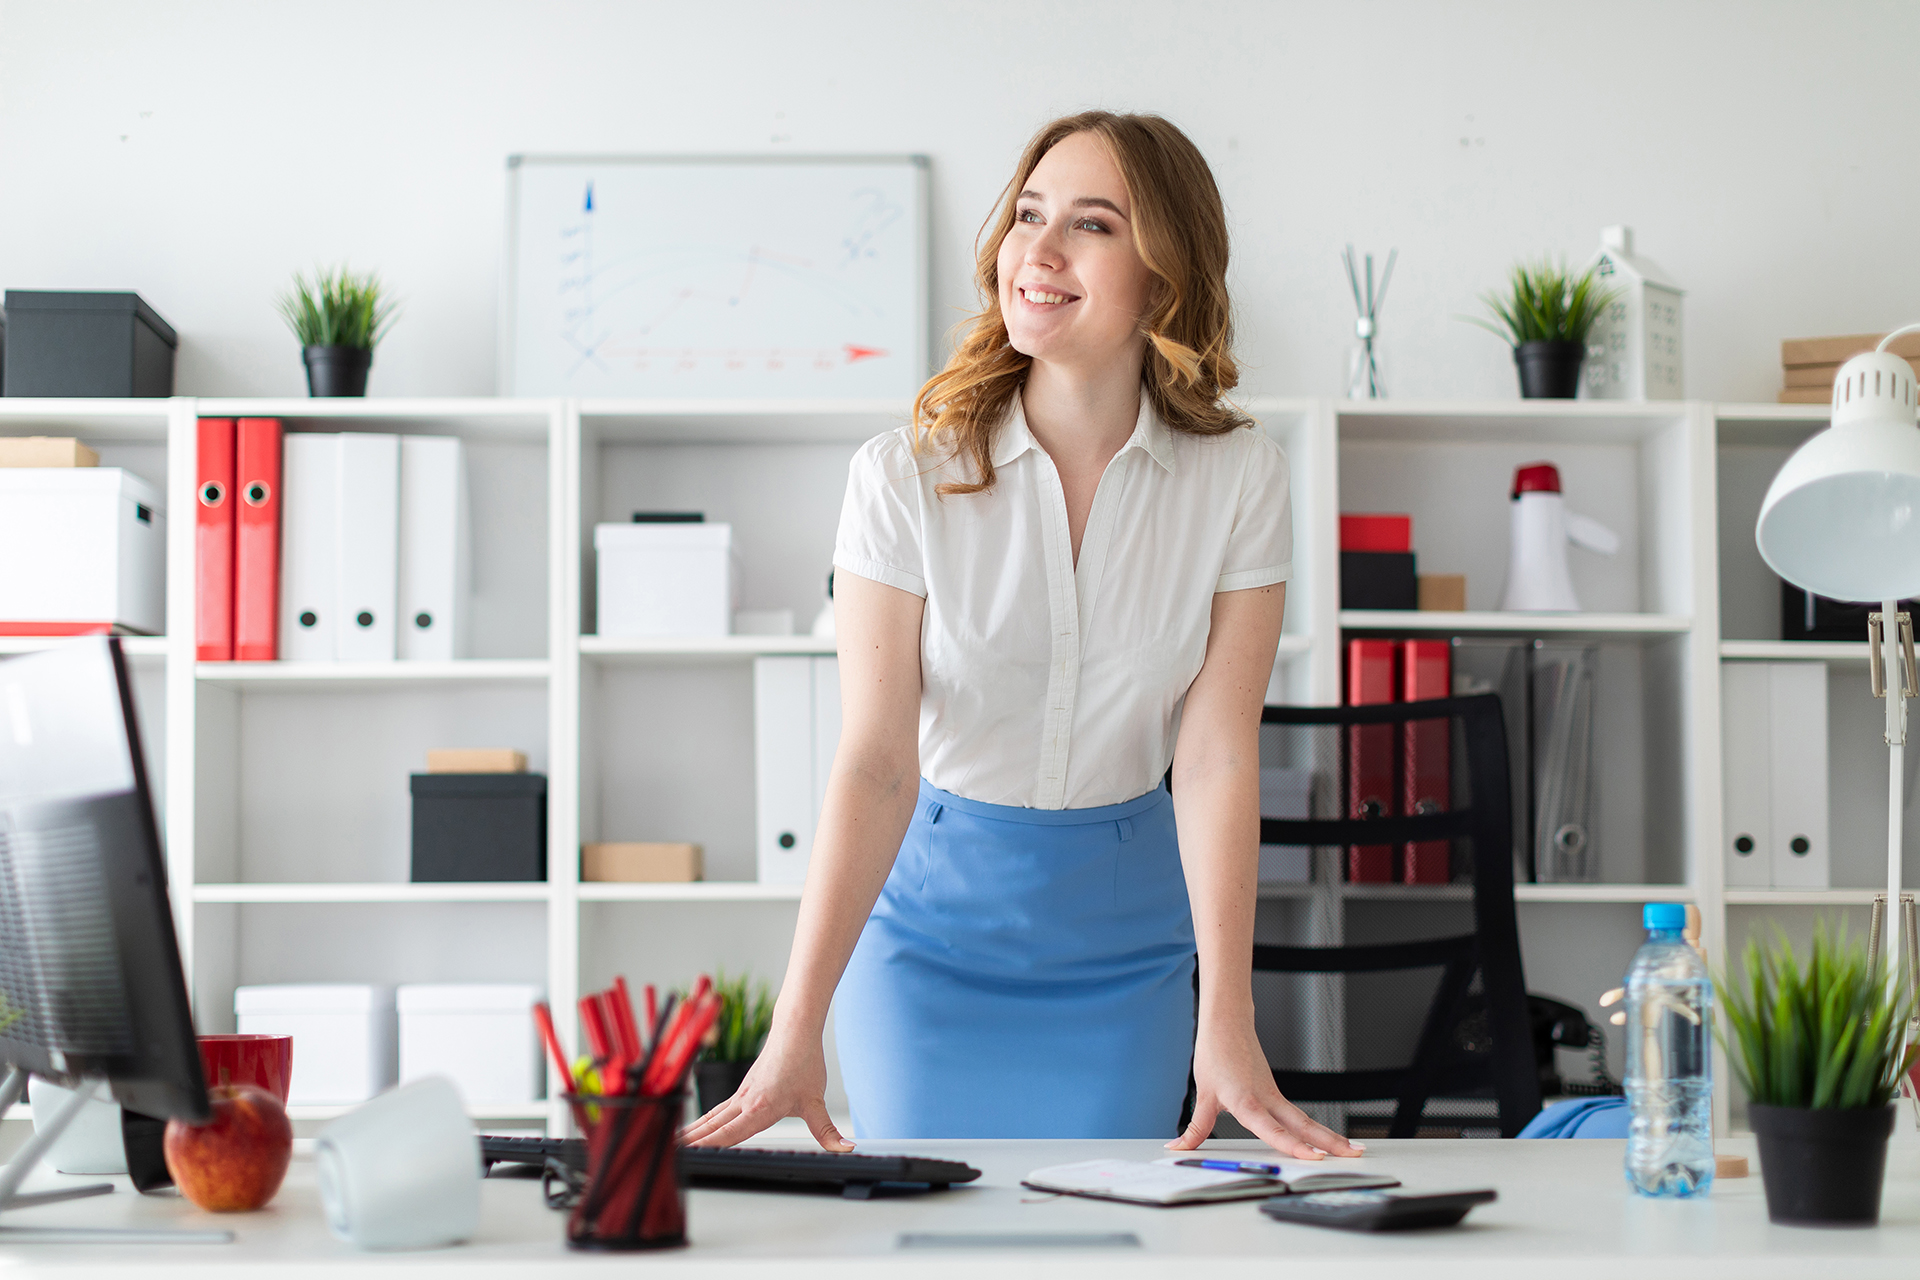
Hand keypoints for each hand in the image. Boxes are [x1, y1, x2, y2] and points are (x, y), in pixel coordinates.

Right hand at [678, 1019, 851, 1151]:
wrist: (795, 1029)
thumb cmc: (804, 1060)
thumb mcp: (816, 1101)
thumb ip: (827, 1130)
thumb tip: (844, 1148)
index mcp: (760, 1108)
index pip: (729, 1134)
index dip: (709, 1147)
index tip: (690, 1157)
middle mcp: (746, 1102)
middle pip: (713, 1127)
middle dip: (692, 1143)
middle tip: (670, 1156)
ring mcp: (742, 1094)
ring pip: (713, 1117)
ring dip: (694, 1132)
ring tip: (674, 1144)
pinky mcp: (744, 1088)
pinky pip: (720, 1109)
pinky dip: (706, 1120)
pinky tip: (699, 1127)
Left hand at [1166, 1013, 1363, 1158]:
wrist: (1227, 1022)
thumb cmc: (1216, 1053)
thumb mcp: (1203, 1094)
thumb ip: (1196, 1128)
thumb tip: (1178, 1148)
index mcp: (1246, 1100)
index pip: (1271, 1128)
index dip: (1291, 1145)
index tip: (1313, 1157)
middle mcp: (1266, 1099)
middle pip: (1302, 1125)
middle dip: (1329, 1142)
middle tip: (1354, 1154)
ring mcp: (1273, 1095)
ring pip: (1304, 1119)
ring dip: (1328, 1135)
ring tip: (1352, 1149)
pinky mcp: (1274, 1093)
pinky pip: (1296, 1114)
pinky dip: (1312, 1128)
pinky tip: (1325, 1139)